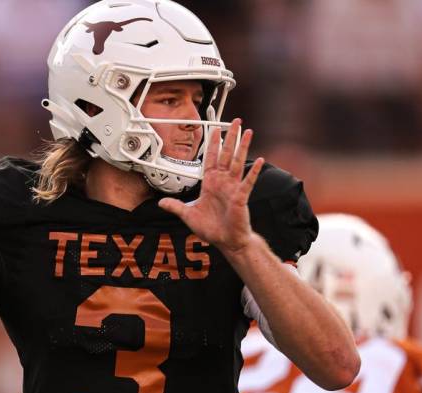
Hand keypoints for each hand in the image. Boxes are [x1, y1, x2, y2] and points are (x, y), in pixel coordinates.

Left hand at [158, 118, 263, 253]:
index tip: (215, 129)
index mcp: (211, 183)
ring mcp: (233, 188)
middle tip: (235, 121)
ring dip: (243, 147)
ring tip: (248, 132)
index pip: (212, 158)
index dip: (213, 143)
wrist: (226, 241)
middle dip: (230, 137)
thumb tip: (161, 203)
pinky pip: (248, 182)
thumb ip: (175, 206)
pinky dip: (253, 171)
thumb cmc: (212, 228)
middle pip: (227, 154)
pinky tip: (260, 160)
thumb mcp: (188, 215)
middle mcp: (223, 182)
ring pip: (238, 162)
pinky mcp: (241, 197)